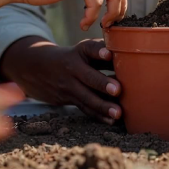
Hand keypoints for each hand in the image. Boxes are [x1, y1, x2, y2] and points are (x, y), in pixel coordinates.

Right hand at [0, 37, 121, 123]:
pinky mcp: (67, 99)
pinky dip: (97, 115)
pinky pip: (84, 108)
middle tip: (118, 90)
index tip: (108, 54)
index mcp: (80, 51)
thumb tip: (132, 56)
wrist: (36, 67)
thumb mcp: (83, 49)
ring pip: (86, 96)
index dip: (98, 51)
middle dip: (102, 84)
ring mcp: (68, 85)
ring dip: (102, 106)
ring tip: (118, 113)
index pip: (89, 48)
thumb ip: (104, 52)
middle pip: (88, 76)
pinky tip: (111, 120)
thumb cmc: (73, 57)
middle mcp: (73, 67)